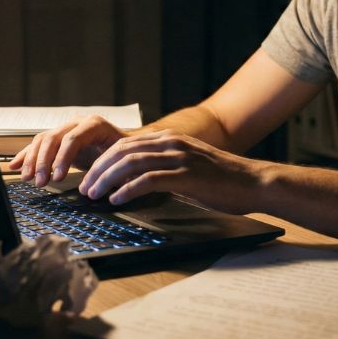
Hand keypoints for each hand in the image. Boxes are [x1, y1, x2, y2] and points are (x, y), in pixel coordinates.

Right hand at [8, 115, 128, 185]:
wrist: (126, 144)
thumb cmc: (126, 152)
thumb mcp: (123, 158)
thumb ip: (113, 167)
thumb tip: (102, 183)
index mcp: (94, 125)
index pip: (72, 139)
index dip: (62, 158)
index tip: (57, 177)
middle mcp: (77, 123)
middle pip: (53, 138)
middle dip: (44, 162)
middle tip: (40, 182)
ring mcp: (66, 129)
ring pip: (42, 141)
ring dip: (32, 161)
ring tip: (27, 179)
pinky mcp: (58, 139)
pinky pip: (38, 145)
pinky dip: (26, 156)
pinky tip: (15, 166)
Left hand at [78, 130, 265, 213]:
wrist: (252, 182)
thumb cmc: (221, 180)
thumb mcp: (187, 166)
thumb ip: (163, 168)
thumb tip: (135, 183)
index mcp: (169, 139)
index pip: (125, 144)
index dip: (102, 160)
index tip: (89, 177)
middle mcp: (171, 143)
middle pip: (122, 151)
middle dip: (99, 170)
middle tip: (85, 188)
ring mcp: (179, 157)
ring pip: (131, 163)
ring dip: (108, 180)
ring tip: (95, 195)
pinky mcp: (186, 175)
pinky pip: (149, 180)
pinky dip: (128, 189)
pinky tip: (117, 199)